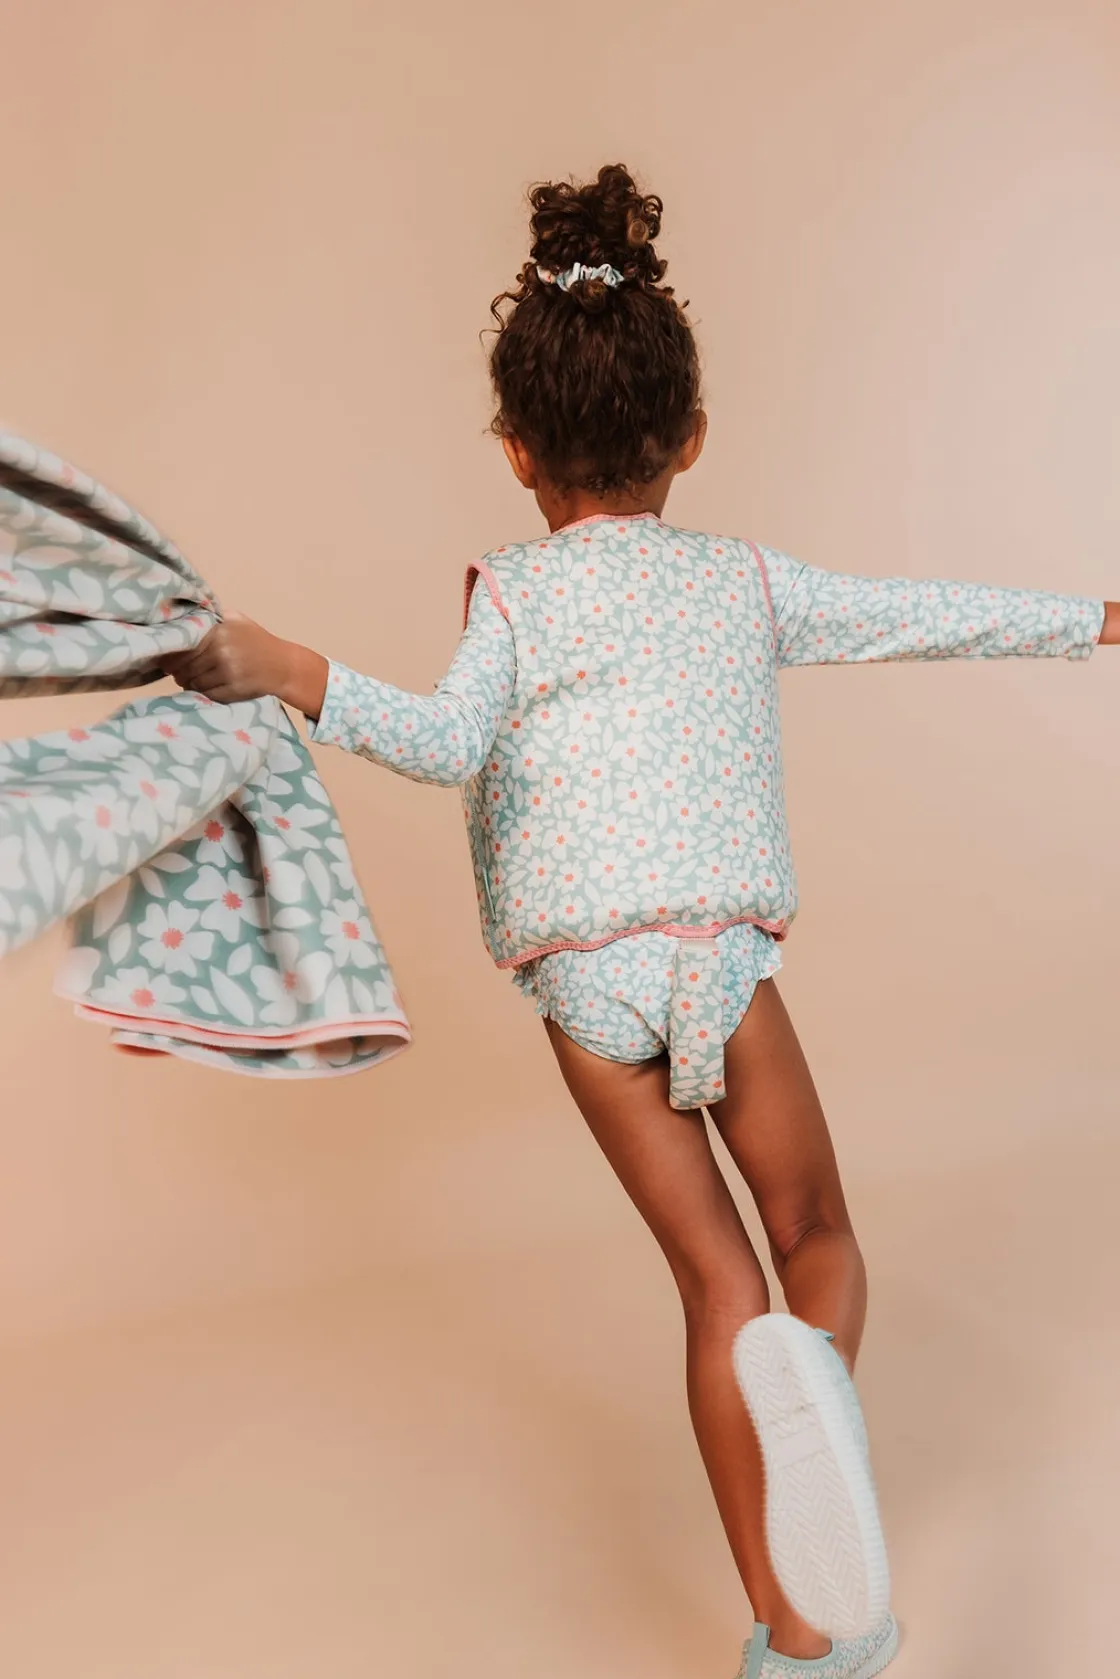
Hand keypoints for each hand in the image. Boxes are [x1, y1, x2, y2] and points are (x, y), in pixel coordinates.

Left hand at [163, 611, 328, 717]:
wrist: (283, 665)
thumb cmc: (258, 641)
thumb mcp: (237, 620)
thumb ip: (211, 617)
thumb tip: (181, 619)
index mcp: (218, 632)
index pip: (183, 648)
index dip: (172, 657)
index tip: (167, 661)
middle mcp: (221, 652)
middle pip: (185, 667)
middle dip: (179, 673)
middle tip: (178, 674)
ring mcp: (227, 672)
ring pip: (194, 682)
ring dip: (189, 684)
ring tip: (191, 681)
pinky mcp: (233, 690)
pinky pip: (207, 694)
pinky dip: (202, 693)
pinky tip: (205, 688)